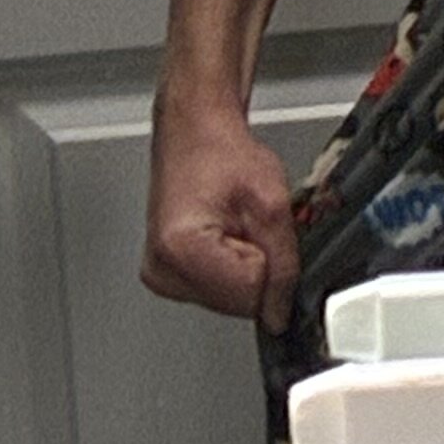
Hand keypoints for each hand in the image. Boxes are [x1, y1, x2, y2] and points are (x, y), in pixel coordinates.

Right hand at [144, 93, 298, 328]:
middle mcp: (162, 269)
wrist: (195, 131)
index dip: (270, 263)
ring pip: (226, 301)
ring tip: (232, 225)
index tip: (259, 229)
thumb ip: (283, 264)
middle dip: (255, 267)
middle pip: (236, 303)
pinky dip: (227, 269)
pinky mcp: (164, 274)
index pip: (250, 295)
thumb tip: (281, 312)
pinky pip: (213, 290)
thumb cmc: (222, 151)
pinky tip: (220, 234)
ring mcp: (160, 275)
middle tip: (245, 223)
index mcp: (181, 249)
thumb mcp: (271, 204)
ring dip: (241, 268)